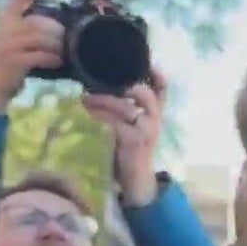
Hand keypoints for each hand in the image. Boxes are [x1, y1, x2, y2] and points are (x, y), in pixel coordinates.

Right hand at [0, 0, 62, 113]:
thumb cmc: (9, 67)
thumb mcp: (16, 46)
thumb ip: (30, 36)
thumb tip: (59, 34)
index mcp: (6, 24)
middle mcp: (5, 31)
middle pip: (37, 23)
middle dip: (56, 31)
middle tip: (66, 41)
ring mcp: (8, 46)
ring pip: (40, 38)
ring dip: (56, 46)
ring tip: (63, 54)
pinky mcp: (14, 61)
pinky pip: (39, 56)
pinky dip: (51, 58)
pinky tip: (57, 62)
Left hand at [84, 68, 165, 206]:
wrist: (134, 181)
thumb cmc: (126, 150)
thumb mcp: (128, 126)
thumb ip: (120, 107)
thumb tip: (94, 86)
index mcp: (155, 114)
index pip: (162, 90)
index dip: (157, 75)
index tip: (147, 64)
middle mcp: (154, 120)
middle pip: (145, 94)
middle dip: (122, 85)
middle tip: (95, 82)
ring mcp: (146, 131)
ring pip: (127, 107)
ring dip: (103, 100)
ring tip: (84, 98)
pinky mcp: (134, 142)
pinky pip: (116, 123)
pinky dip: (100, 116)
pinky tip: (87, 114)